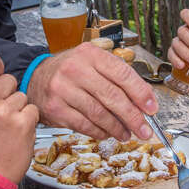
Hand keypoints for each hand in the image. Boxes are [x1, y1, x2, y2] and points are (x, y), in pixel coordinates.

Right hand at [0, 51, 38, 183]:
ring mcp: (5, 110)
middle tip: (0, 115)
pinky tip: (17, 133)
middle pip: (9, 79)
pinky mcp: (23, 121)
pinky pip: (33, 110)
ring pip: (22, 96)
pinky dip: (28, 121)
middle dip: (8, 94)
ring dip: (19, 110)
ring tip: (7, 127)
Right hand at [25, 43, 157, 140]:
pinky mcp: (55, 108)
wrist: (36, 76)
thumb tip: (144, 101)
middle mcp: (75, 69)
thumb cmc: (71, 71)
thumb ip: (118, 78)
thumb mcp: (93, 63)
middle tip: (144, 129)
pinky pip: (84, 124)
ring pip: (99, 113)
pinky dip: (99, 132)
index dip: (141, 93)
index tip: (152, 108)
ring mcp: (63, 89)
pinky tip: (108, 133)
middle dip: (133, 117)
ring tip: (127, 134)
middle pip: (112, 96)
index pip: (123, 74)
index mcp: (91, 54)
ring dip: (117, 128)